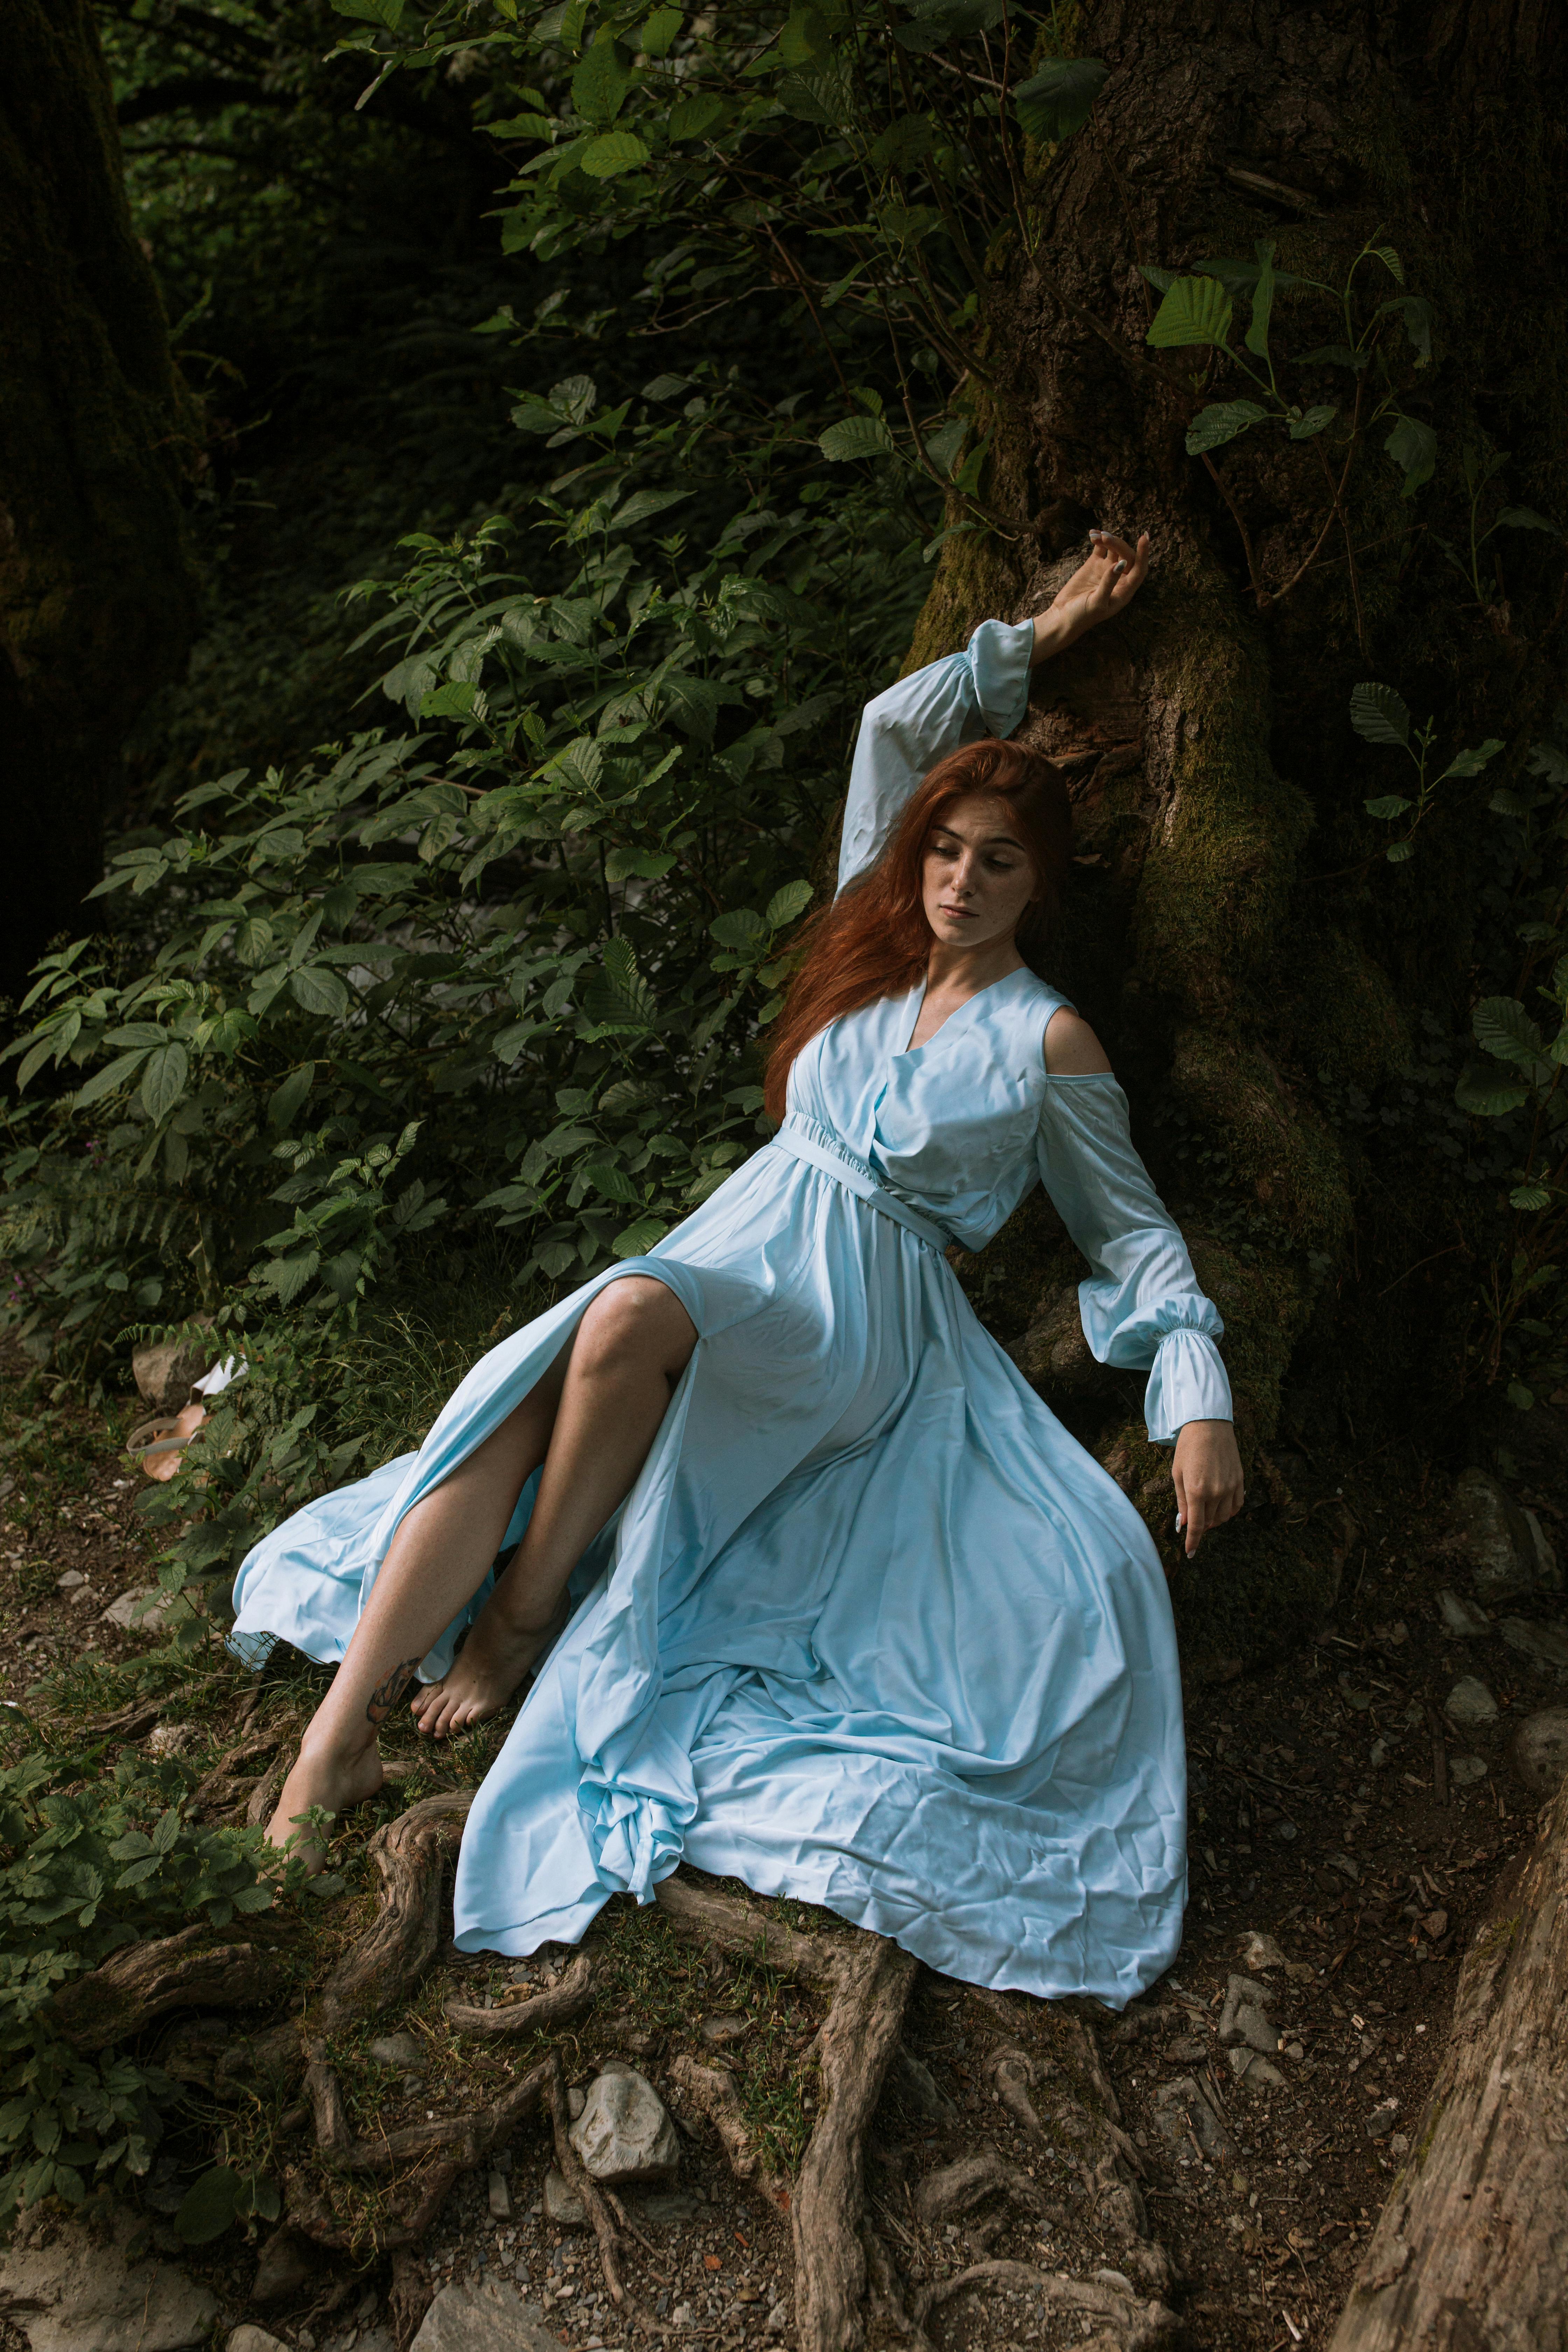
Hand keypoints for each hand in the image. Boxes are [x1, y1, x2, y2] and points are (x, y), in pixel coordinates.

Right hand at [1031, 529, 1149, 661]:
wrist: (1062, 615)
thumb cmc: (1082, 616)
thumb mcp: (1097, 603)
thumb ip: (1109, 583)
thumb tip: (1121, 563)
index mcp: (1124, 591)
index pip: (1139, 570)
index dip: (1143, 554)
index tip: (1144, 537)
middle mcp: (1119, 578)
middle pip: (1126, 555)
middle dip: (1118, 544)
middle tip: (1104, 538)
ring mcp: (1107, 570)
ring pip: (1114, 549)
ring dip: (1108, 540)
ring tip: (1097, 536)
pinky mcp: (1094, 564)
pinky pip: (1100, 548)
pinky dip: (1098, 539)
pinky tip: (1092, 533)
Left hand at [1171, 1419, 1244, 1558]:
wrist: (1209, 1426)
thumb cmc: (1188, 1448)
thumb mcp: (1177, 1474)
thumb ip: (1181, 1502)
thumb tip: (1184, 1525)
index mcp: (1196, 1491)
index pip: (1196, 1526)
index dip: (1193, 1542)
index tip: (1190, 1553)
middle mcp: (1215, 1492)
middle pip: (1210, 1523)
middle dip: (1201, 1527)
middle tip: (1194, 1521)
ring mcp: (1230, 1487)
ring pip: (1224, 1517)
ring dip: (1214, 1520)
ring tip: (1205, 1512)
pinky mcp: (1240, 1481)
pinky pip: (1237, 1506)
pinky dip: (1229, 1512)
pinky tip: (1221, 1507)